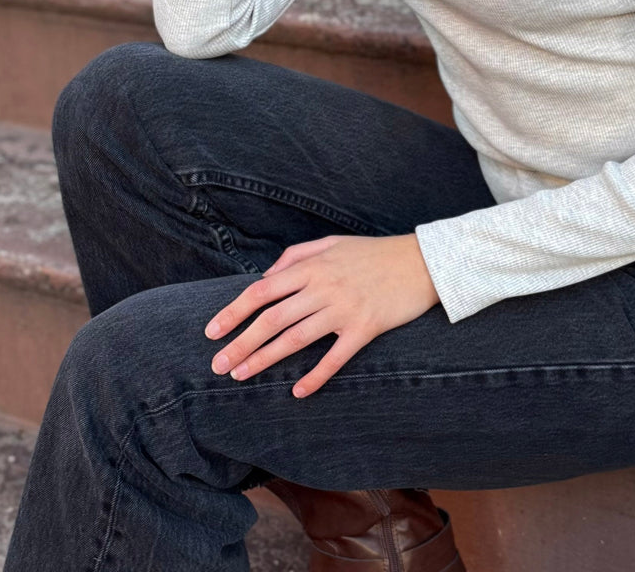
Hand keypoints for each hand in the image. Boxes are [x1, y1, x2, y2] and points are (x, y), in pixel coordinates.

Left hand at [204, 233, 439, 397]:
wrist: (422, 261)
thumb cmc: (373, 252)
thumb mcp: (332, 243)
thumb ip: (295, 256)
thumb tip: (265, 278)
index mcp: (312, 266)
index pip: (262, 291)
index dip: (234, 312)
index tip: (212, 331)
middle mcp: (323, 287)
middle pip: (272, 319)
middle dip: (241, 343)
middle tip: (218, 365)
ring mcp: (344, 308)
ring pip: (295, 339)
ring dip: (265, 359)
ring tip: (242, 376)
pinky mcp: (365, 328)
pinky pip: (335, 357)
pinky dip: (315, 376)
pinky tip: (298, 391)